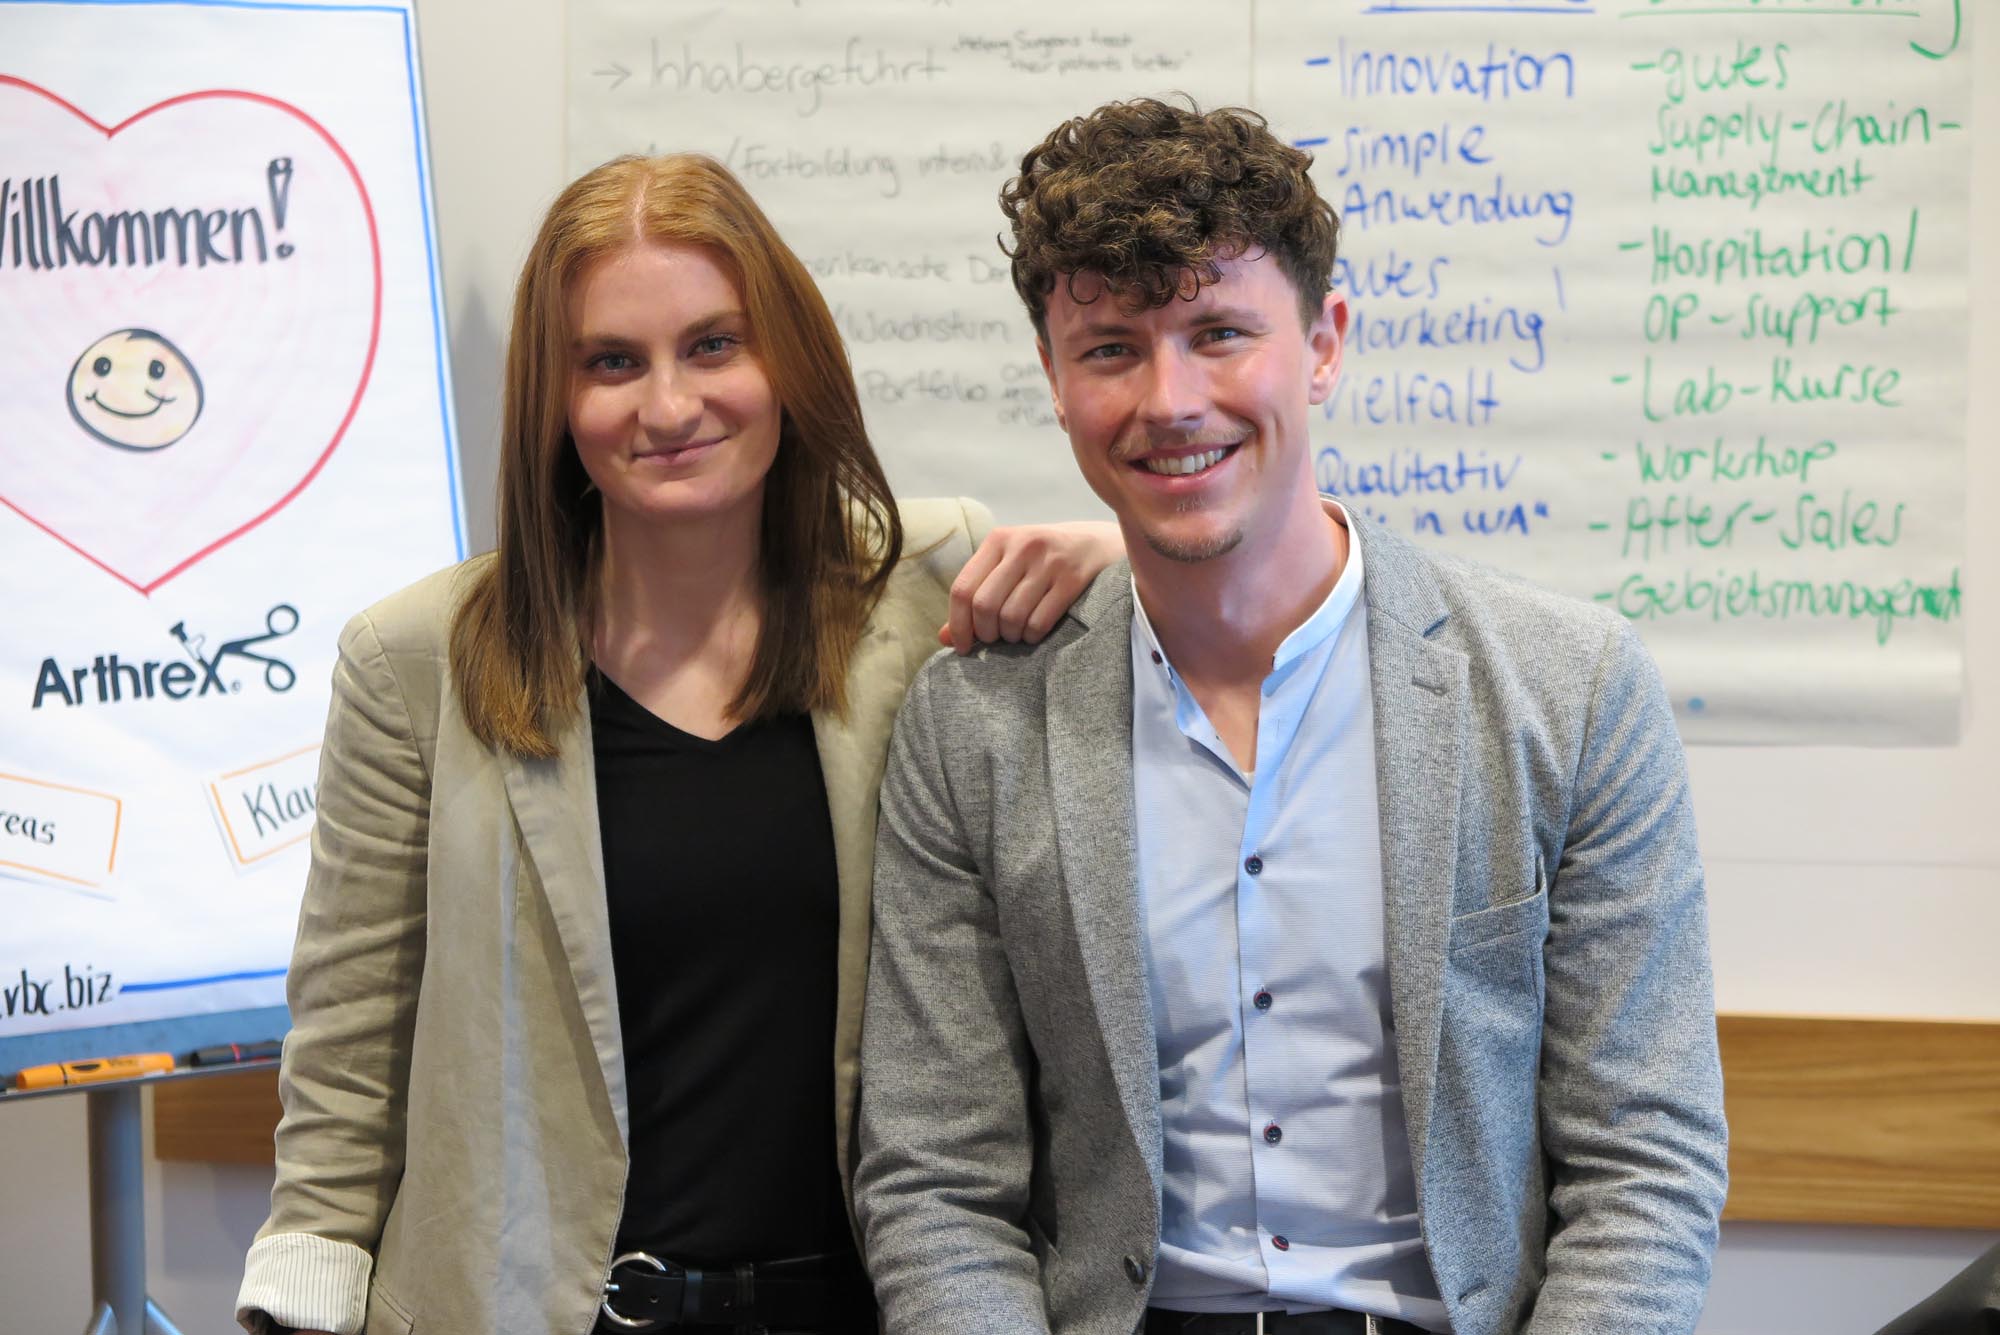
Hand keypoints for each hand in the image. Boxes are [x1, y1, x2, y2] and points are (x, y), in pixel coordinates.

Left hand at [939, 521, 1122, 653]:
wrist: (1098, 544)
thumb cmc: (1043, 561)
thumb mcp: (1008, 567)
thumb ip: (977, 596)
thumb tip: (945, 638)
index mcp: (998, 539)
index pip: (963, 589)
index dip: (958, 624)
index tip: (962, 646)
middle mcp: (1022, 546)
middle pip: (985, 605)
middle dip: (986, 633)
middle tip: (995, 639)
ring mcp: (1049, 561)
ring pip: (1012, 617)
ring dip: (1011, 636)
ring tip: (1016, 634)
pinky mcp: (1073, 578)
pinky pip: (1040, 621)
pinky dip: (1032, 636)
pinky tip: (1034, 632)